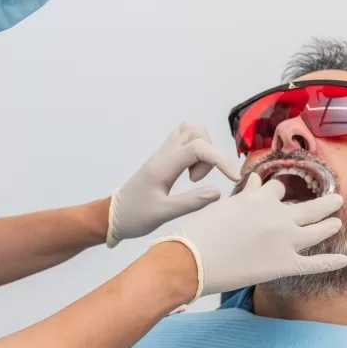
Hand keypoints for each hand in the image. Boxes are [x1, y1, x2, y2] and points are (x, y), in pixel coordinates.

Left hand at [106, 122, 241, 246]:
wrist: (113, 215)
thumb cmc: (135, 216)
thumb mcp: (163, 214)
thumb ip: (190, 202)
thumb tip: (218, 192)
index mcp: (163, 165)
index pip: (198, 147)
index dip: (220, 159)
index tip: (233, 179)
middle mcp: (164, 153)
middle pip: (196, 132)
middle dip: (209, 155)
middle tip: (196, 181)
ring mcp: (163, 152)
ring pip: (191, 131)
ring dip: (203, 149)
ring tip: (194, 176)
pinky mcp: (164, 157)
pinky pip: (184, 138)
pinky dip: (196, 148)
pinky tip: (191, 170)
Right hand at [158, 173, 346, 298]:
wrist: (190, 259)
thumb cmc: (198, 233)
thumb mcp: (221, 206)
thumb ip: (245, 196)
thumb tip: (256, 182)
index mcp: (258, 199)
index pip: (277, 189)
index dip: (280, 192)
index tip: (283, 194)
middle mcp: (277, 216)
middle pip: (310, 206)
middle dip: (325, 202)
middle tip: (336, 199)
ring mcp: (285, 240)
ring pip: (319, 230)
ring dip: (330, 225)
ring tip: (338, 223)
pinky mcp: (284, 264)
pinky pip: (315, 263)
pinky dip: (331, 262)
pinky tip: (344, 260)